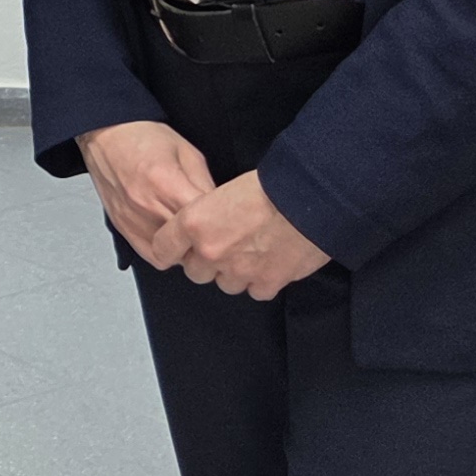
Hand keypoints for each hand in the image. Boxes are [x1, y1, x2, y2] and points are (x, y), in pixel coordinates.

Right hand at [77, 116, 216, 258]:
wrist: (106, 136)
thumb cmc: (143, 138)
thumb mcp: (187, 153)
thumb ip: (205, 184)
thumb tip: (221, 209)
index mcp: (166, 183)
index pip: (204, 221)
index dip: (222, 224)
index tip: (229, 222)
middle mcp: (146, 206)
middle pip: (188, 243)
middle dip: (206, 240)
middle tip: (215, 232)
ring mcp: (133, 221)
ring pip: (172, 256)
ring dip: (187, 250)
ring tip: (193, 236)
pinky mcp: (124, 228)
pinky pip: (152, 256)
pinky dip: (167, 252)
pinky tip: (174, 238)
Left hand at [147, 166, 330, 301]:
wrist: (312, 198)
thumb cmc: (273, 183)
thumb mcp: (224, 189)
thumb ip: (207, 214)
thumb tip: (205, 227)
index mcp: (194, 223)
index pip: (163, 249)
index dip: (171, 249)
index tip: (177, 249)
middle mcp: (211, 251)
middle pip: (195, 272)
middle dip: (207, 261)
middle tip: (226, 245)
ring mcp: (238, 271)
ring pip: (226, 283)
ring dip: (235, 272)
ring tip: (253, 250)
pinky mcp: (266, 283)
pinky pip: (256, 291)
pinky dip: (262, 280)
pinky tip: (272, 261)